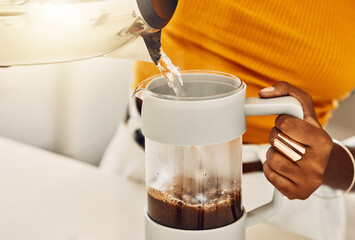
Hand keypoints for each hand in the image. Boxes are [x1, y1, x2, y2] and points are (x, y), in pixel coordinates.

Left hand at [259, 82, 333, 199]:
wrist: (322, 164)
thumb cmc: (309, 133)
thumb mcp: (304, 109)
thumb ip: (286, 91)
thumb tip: (263, 93)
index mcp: (322, 140)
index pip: (285, 123)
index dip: (281, 121)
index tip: (287, 124)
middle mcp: (318, 162)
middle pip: (276, 141)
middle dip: (275, 137)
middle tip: (284, 139)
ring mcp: (308, 180)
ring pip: (271, 159)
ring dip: (271, 152)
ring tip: (284, 152)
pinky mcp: (297, 192)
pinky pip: (269, 175)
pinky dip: (270, 168)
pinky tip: (282, 165)